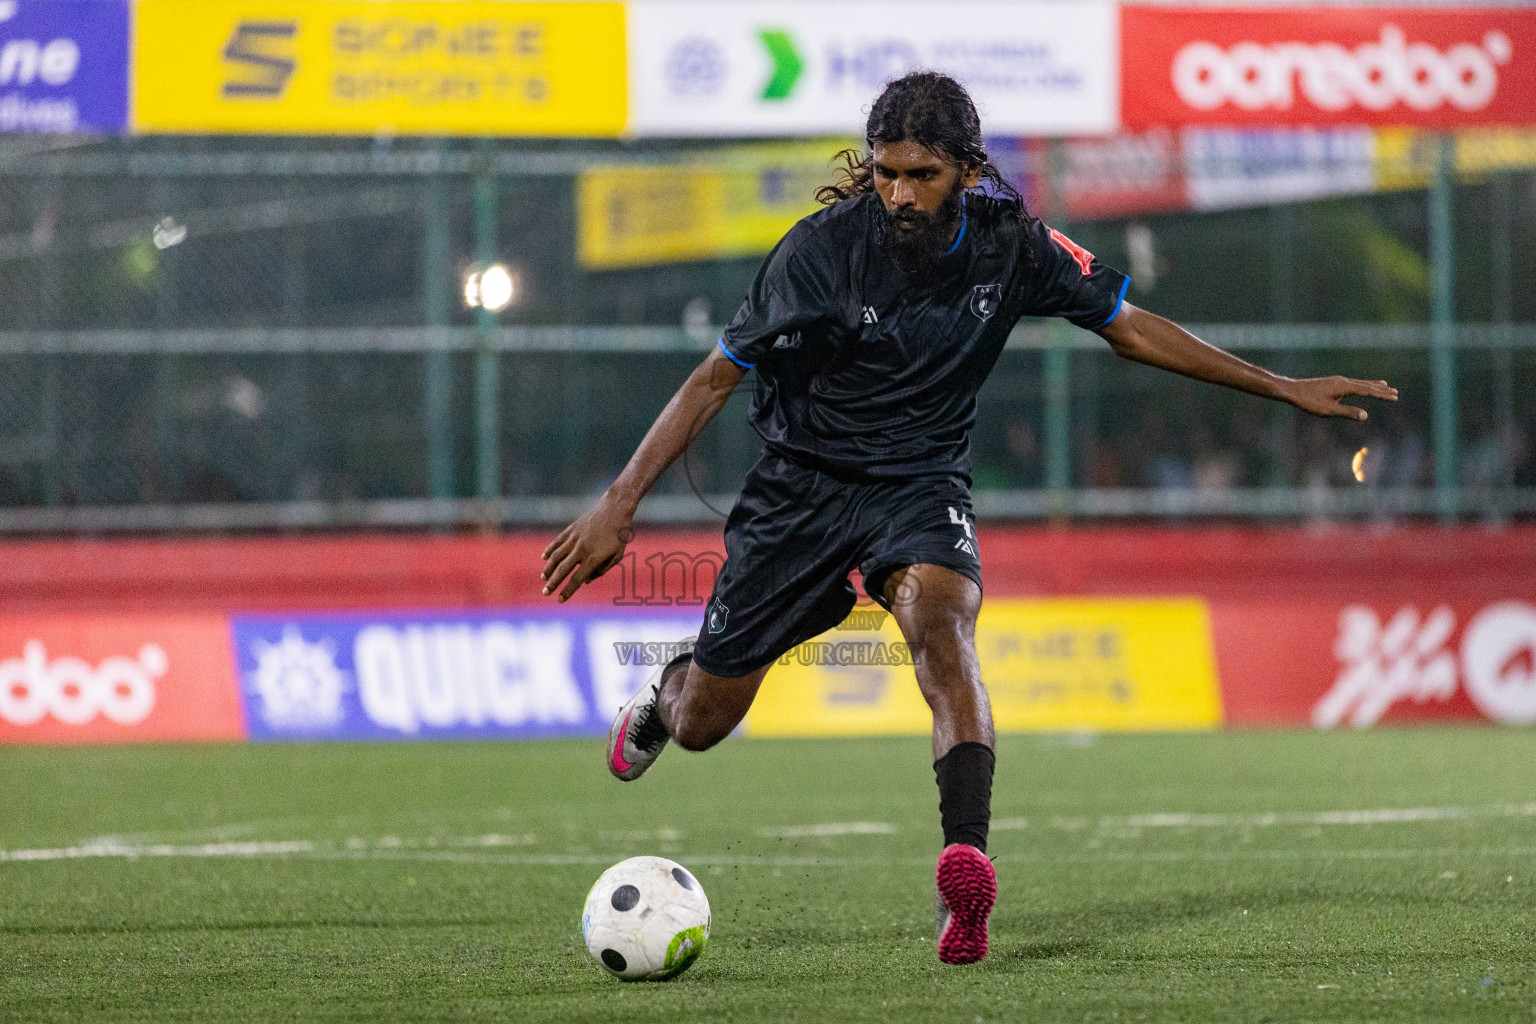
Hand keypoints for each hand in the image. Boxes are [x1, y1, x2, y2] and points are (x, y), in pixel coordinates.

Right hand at [541, 493, 634, 602]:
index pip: (577, 579)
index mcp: (594, 558)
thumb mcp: (617, 555)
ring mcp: (575, 538)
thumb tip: (586, 580)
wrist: (615, 508)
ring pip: (556, 556)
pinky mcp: (572, 529)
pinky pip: (557, 542)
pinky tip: (544, 557)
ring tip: (543, 578)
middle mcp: (581, 549)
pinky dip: (549, 550)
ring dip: (548, 569)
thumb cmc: (619, 534)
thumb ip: (602, 570)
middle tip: (545, 593)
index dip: (567, 591)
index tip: (560, 600)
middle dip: (553, 583)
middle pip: (563, 570)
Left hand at [1281, 376, 1398, 420]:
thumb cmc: (1309, 401)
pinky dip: (1362, 385)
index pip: (1368, 391)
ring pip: (1360, 383)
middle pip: (1366, 385)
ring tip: (1384, 385)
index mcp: (1345, 386)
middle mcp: (1344, 381)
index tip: (1395, 397)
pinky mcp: (1333, 383)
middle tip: (1396, 392)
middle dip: (1381, 390)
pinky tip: (1361, 386)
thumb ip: (1347, 412)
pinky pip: (1352, 384)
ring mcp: (1338, 381)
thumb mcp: (1329, 410)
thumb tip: (1365, 415)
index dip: (1382, 395)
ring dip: (1373, 385)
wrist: (1293, 390)